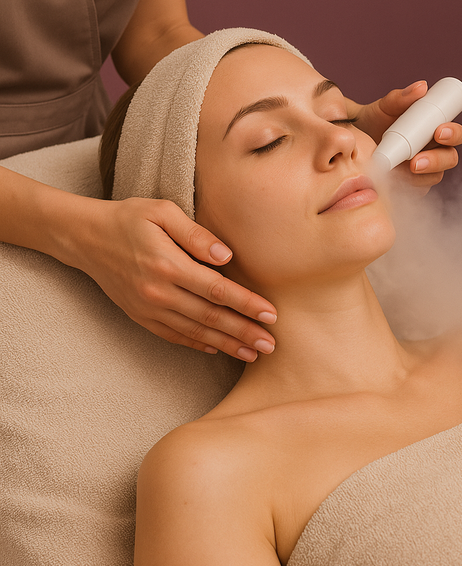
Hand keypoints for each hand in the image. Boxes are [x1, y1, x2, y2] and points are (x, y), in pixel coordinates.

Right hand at [73, 197, 276, 360]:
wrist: (86, 238)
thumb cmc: (129, 218)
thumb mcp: (162, 212)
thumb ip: (196, 234)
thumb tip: (226, 257)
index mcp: (168, 264)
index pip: (217, 290)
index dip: (247, 305)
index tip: (271, 315)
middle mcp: (159, 292)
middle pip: (210, 317)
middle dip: (244, 332)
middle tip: (271, 345)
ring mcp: (148, 308)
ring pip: (195, 331)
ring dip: (226, 344)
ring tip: (252, 353)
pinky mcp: (140, 316)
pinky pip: (174, 335)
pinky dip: (197, 344)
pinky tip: (217, 348)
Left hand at [347, 81, 461, 190]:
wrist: (355, 140)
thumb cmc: (374, 119)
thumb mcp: (384, 107)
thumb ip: (401, 98)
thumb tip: (422, 87)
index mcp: (435, 129)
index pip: (455, 133)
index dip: (453, 133)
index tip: (438, 131)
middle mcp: (434, 150)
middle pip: (449, 158)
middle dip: (437, 160)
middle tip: (416, 160)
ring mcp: (425, 170)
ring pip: (436, 176)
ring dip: (424, 175)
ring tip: (405, 169)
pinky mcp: (414, 185)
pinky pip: (420, 189)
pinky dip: (411, 186)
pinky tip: (397, 182)